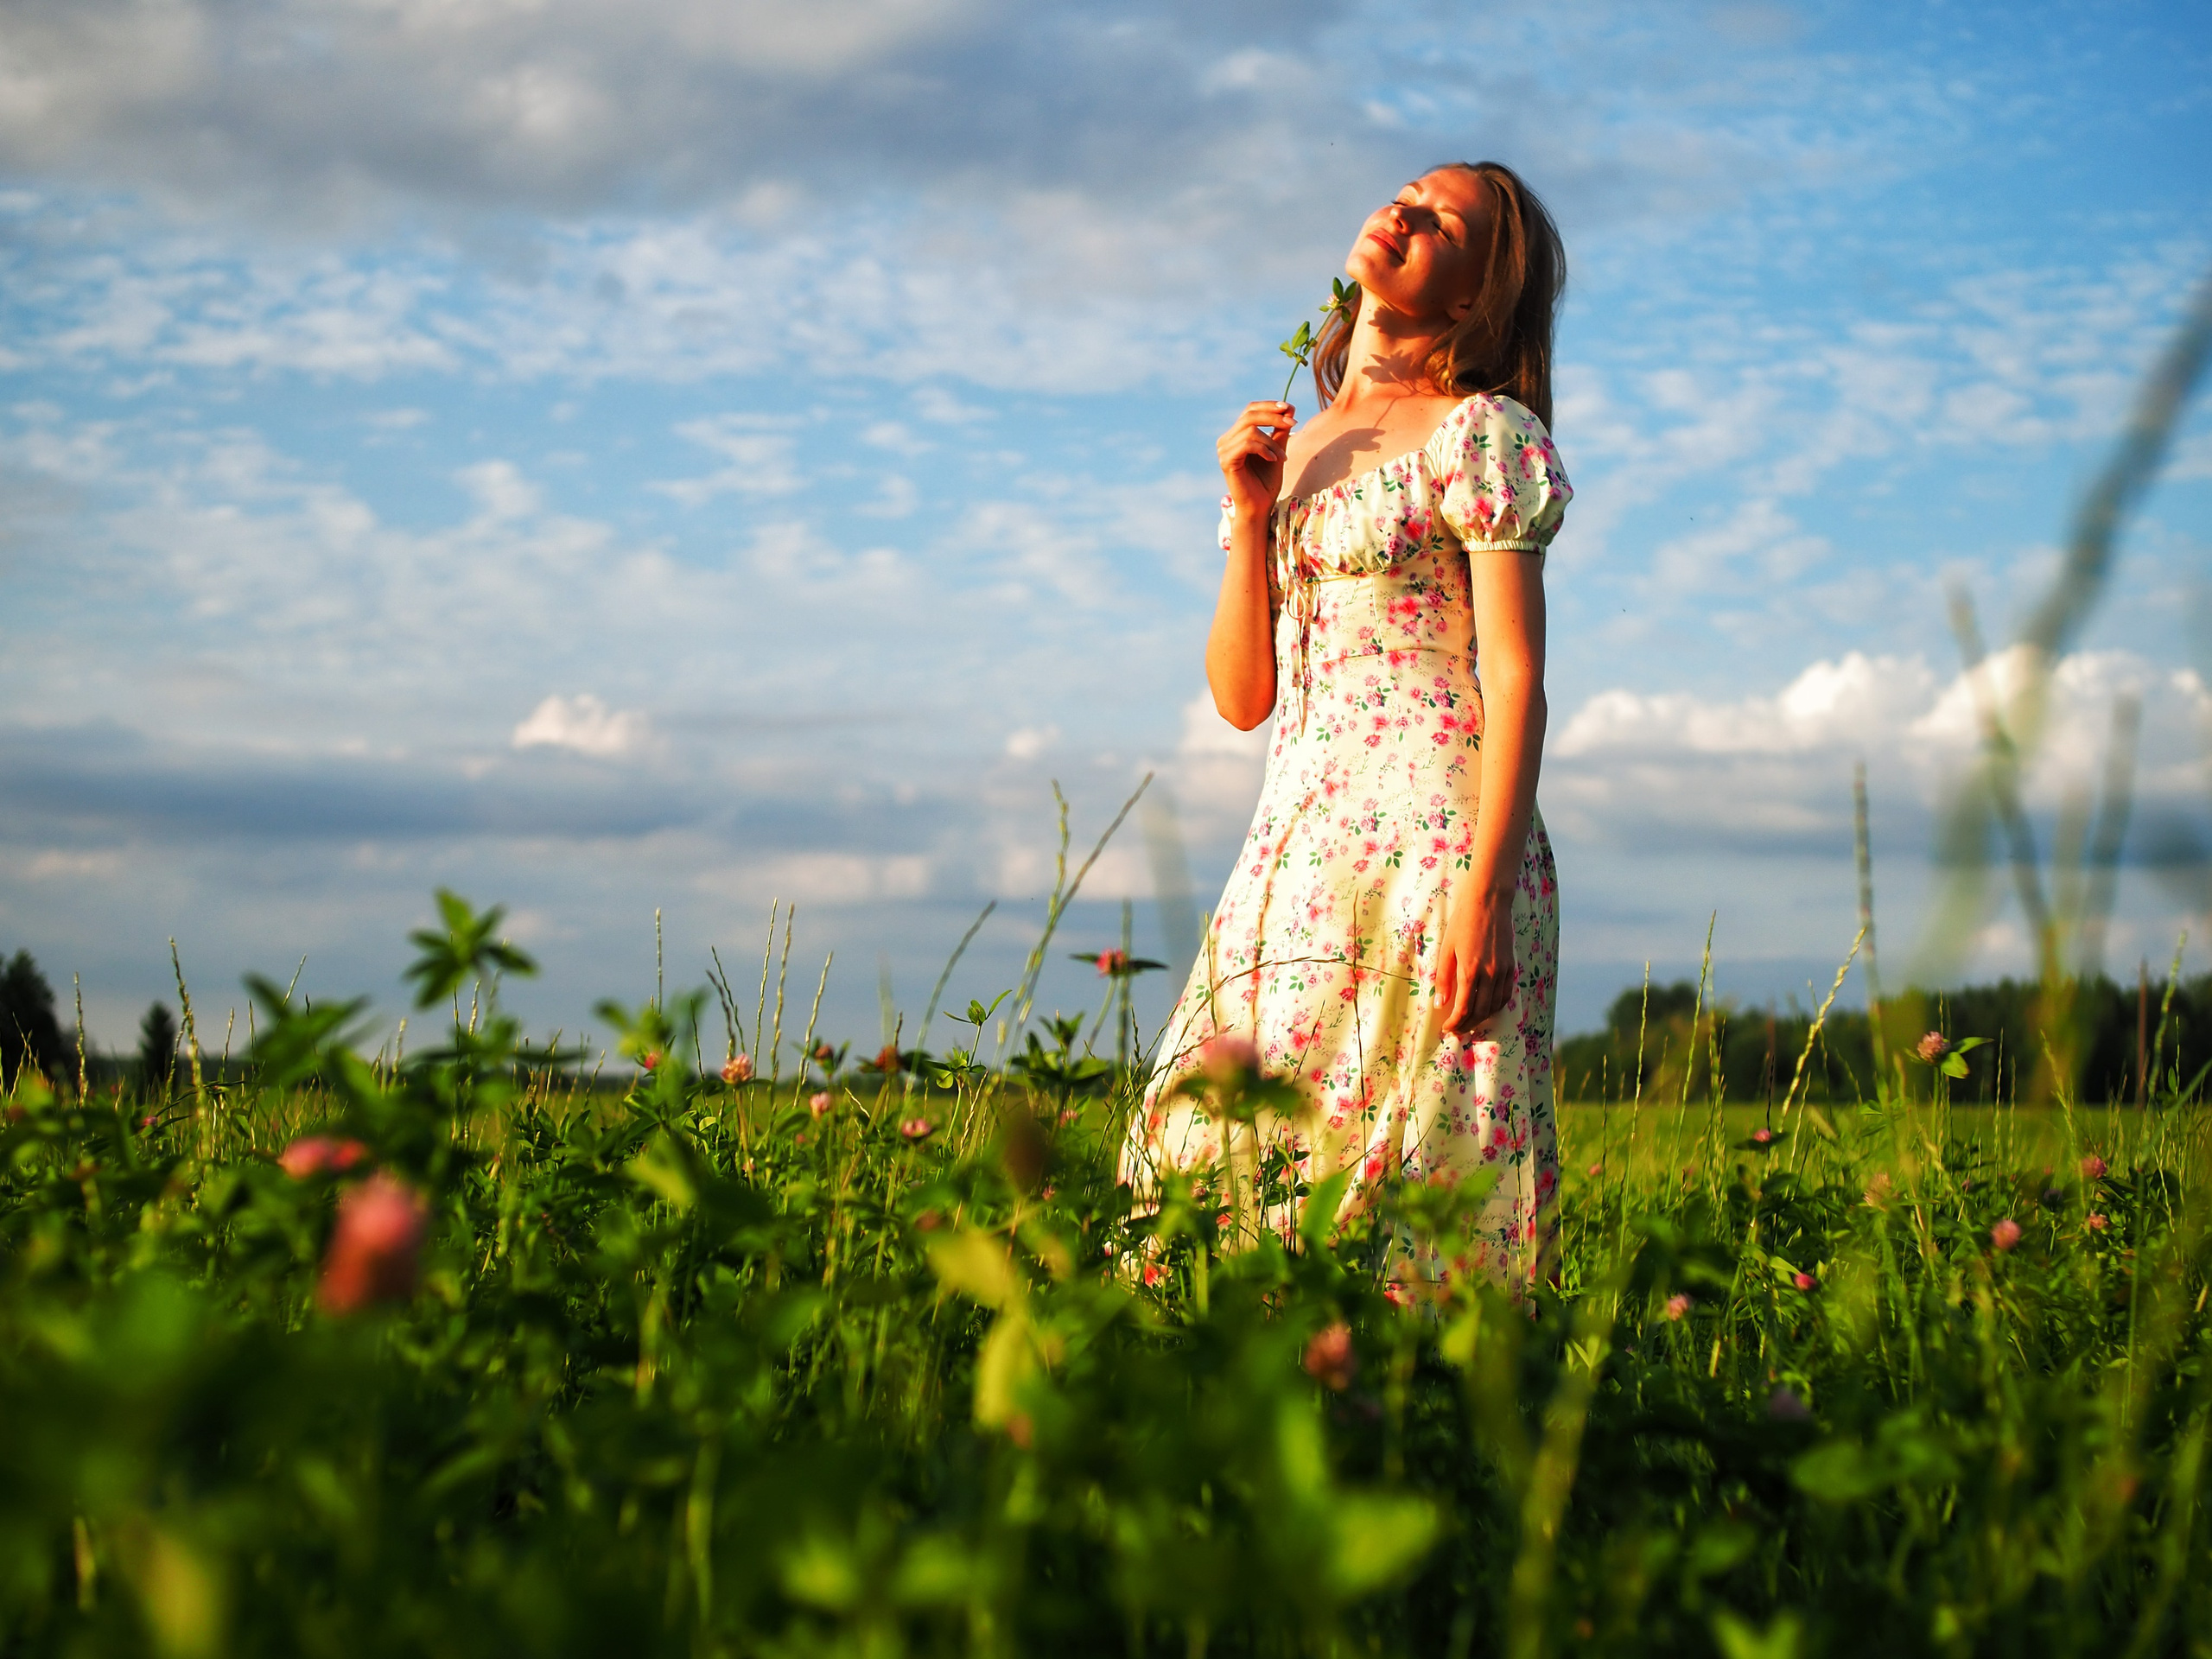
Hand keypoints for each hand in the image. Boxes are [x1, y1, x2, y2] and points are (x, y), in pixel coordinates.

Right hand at [1217, 401, 1294, 521]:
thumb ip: (1280, 431)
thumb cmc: (1267, 482)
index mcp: (1236, 436)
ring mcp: (1224, 450)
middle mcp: (1226, 440)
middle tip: (1293, 424)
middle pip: (1249, 415)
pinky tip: (1274, 460)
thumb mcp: (1277, 451)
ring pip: (1251, 430)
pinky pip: (1247, 444)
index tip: (1289, 408)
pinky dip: (1264, 449)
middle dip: (1274, 416)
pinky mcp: (1226, 461)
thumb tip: (1289, 408)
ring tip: (1282, 457)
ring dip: (1272, 442)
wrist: (1259, 507)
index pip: (1250, 410)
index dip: (1269, 405)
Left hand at [1432, 886, 1515, 1036]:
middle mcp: (1490, 974)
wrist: (1488, 903)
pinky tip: (1486, 1008)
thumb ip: (1443, 978)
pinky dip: (1496, 1006)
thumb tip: (1440, 1003)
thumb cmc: (1463, 923)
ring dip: (1482, 1019)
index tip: (1447, 1028)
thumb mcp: (1446, 949)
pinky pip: (1505, 994)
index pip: (1464, 1008)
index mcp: (1470, 970)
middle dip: (1467, 1025)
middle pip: (1480, 1012)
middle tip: (1456, 1029)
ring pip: (1495, 1006)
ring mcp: (1503, 971)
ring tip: (1469, 1022)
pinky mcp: (1511, 966)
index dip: (1455, 1022)